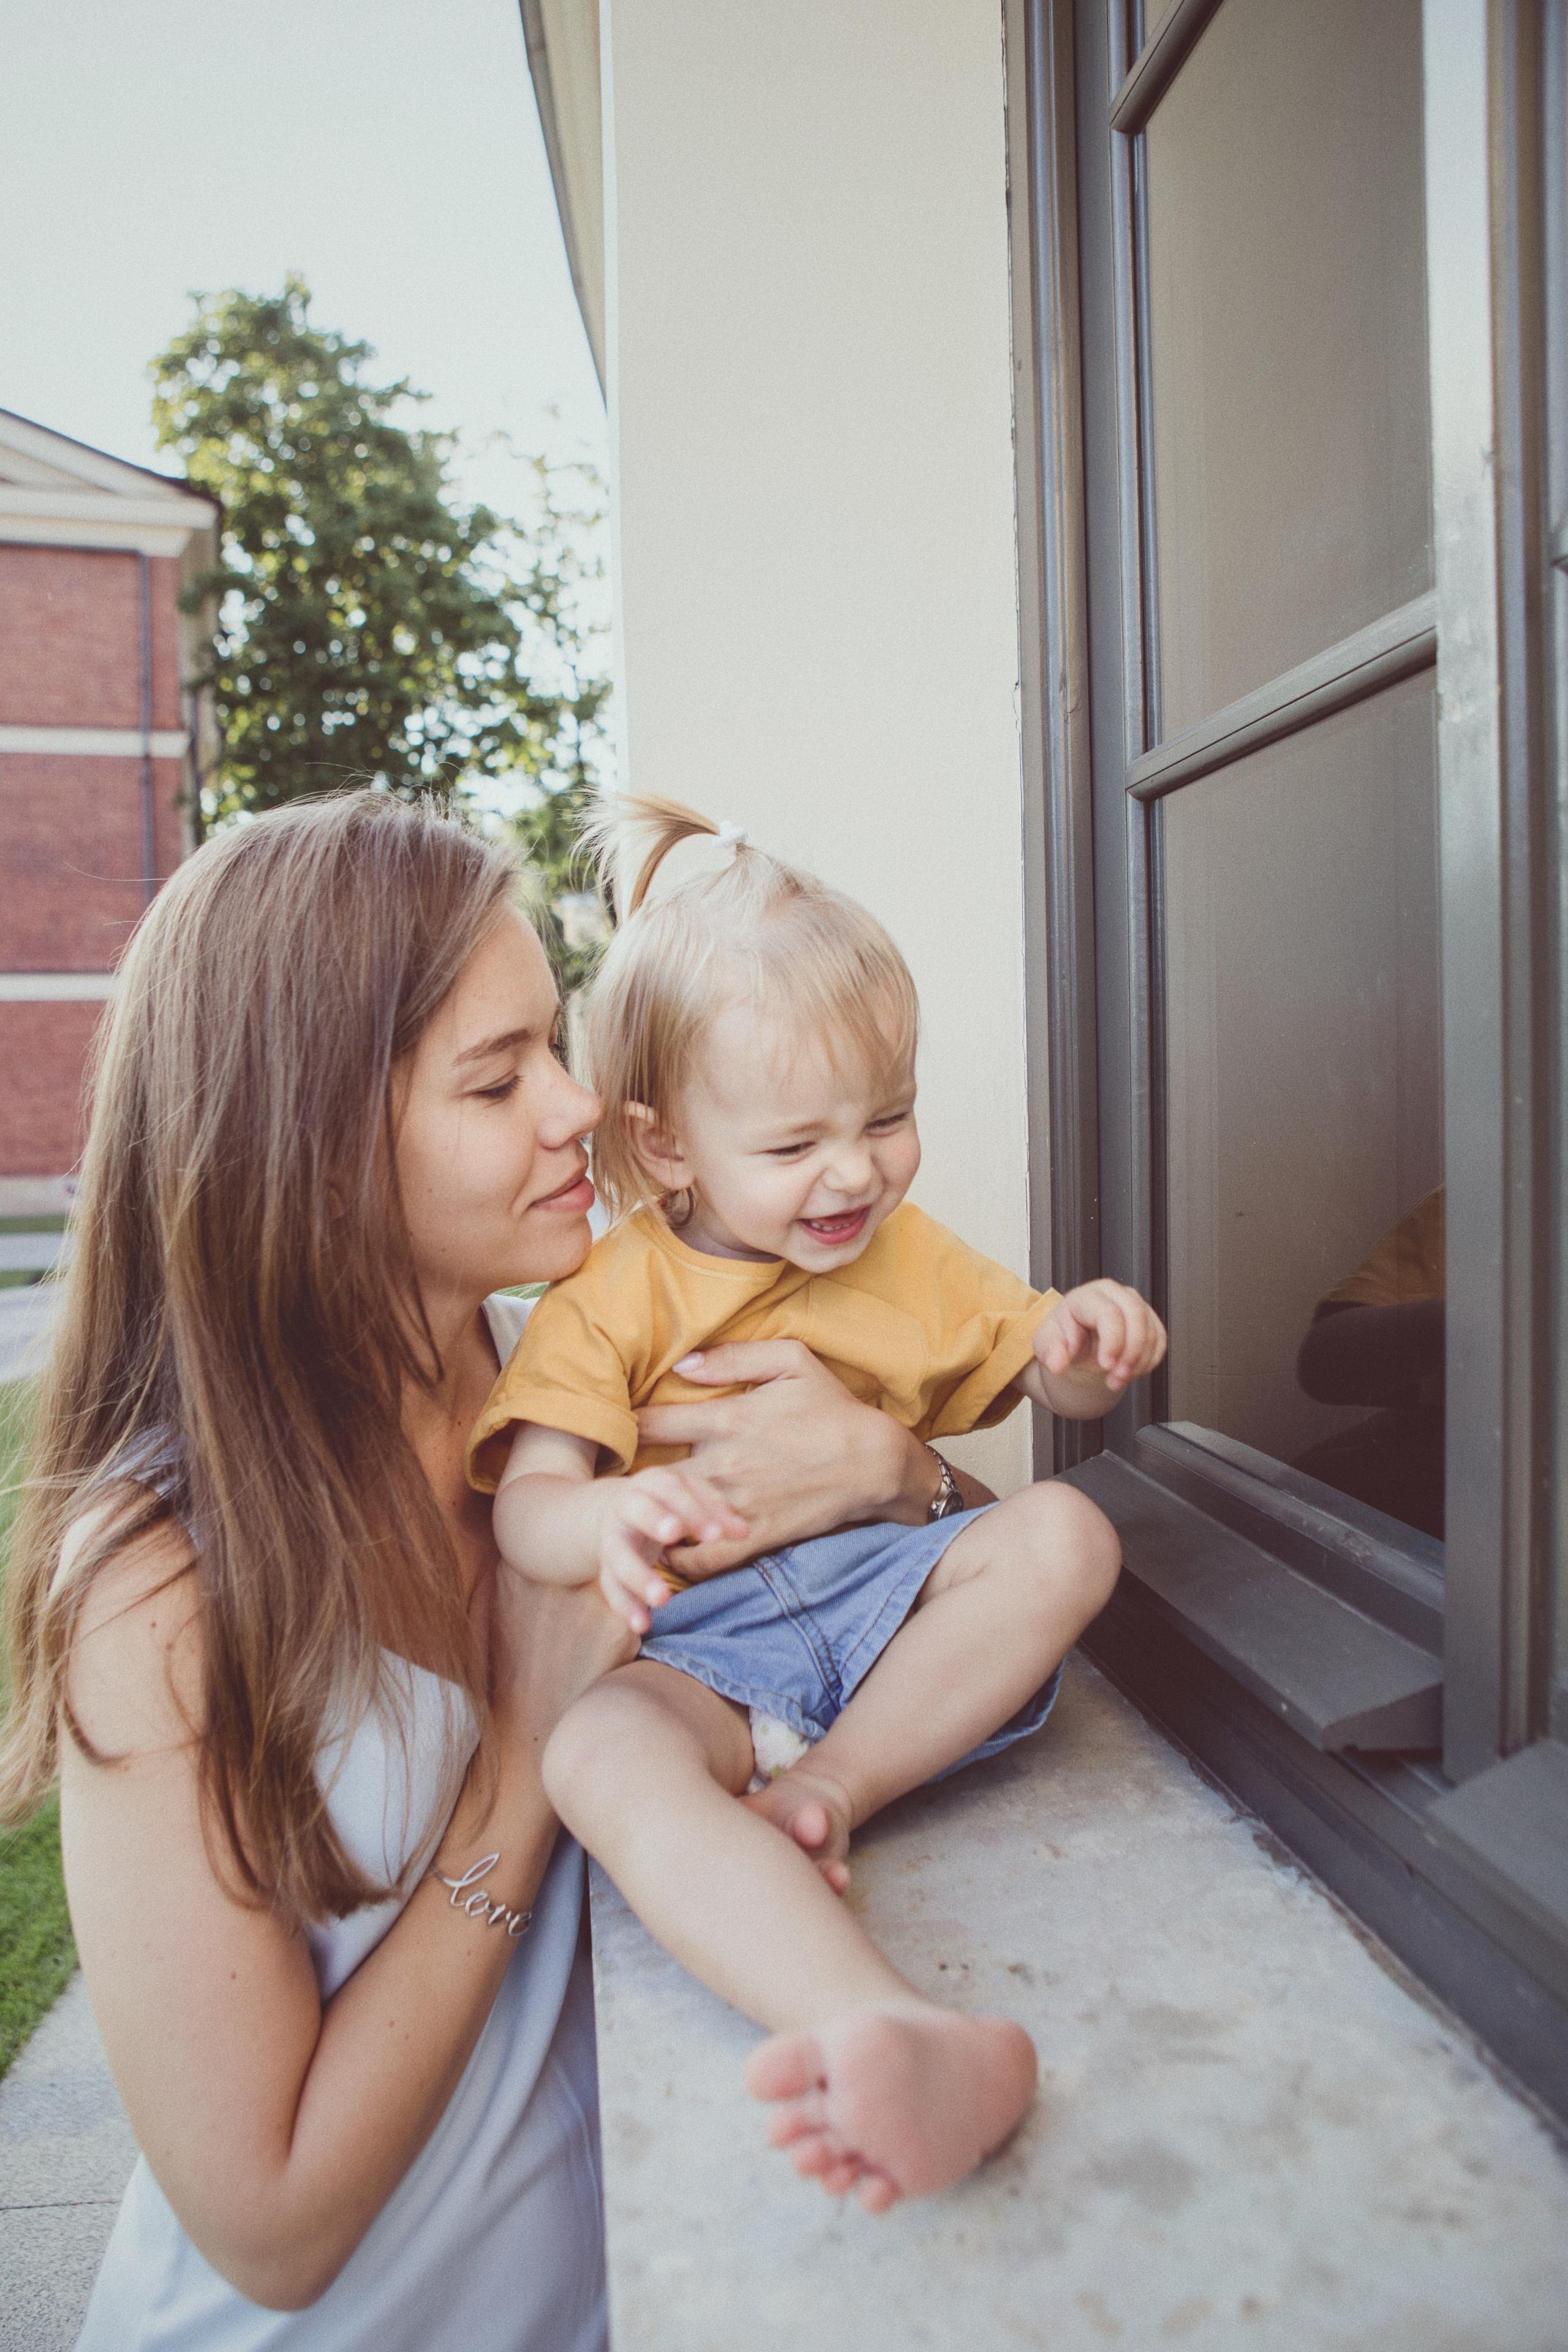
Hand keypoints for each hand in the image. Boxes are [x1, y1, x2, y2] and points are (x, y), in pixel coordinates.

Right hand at [595, 1467, 747, 1633]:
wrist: (617, 1511)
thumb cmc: (668, 1503)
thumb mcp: (691, 1497)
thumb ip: (717, 1512)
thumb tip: (744, 1532)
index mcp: (652, 1483)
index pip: (672, 1490)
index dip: (693, 1511)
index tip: (716, 1535)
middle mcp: (626, 1506)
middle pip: (637, 1510)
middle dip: (654, 1520)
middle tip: (674, 1535)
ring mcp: (612, 1538)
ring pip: (619, 1555)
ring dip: (639, 1576)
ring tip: (662, 1598)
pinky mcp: (606, 1567)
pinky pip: (612, 1587)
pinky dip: (626, 1607)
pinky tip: (642, 1625)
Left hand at [634, 1340, 935, 1573]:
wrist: (876, 1463)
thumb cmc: (833, 1409)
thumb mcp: (792, 1361)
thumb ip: (734, 1357)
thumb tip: (681, 1364)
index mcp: (727, 1418)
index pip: (652, 1422)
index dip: (623, 1426)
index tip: (611, 1432)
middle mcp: (724, 1463)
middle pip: (649, 1478)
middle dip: (625, 1483)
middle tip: (611, 1486)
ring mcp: (737, 1504)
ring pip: (669, 1520)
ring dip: (646, 1524)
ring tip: (629, 1524)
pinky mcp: (754, 1536)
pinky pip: (702, 1558)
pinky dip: (679, 1559)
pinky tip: (669, 1552)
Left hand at [1034, 1280, 1166, 1413]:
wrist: (1076, 1341)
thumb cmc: (1063, 1336)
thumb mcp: (1048, 1343)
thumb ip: (1050, 1352)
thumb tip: (1057, 1364)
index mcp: (1087, 1296)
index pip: (1108, 1313)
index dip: (1112, 1341)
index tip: (1106, 1365)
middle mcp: (1115, 1295)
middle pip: (1136, 1316)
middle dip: (1131, 1352)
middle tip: (1117, 1377)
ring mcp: (1135, 1305)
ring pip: (1151, 1331)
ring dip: (1139, 1362)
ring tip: (1118, 1380)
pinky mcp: (1149, 1320)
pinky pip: (1159, 1341)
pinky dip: (1149, 1361)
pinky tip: (1130, 1371)